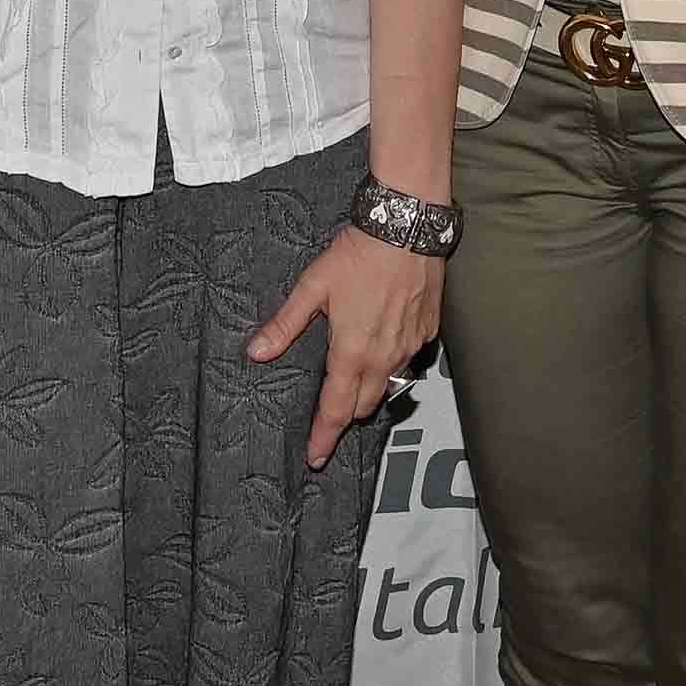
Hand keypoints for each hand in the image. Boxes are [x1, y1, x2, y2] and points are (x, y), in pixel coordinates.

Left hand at [250, 226, 440, 472]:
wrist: (407, 228)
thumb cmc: (360, 254)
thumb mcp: (314, 287)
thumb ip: (286, 324)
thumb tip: (257, 352)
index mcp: (352, 352)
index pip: (335, 410)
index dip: (324, 437)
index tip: (316, 457)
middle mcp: (384, 357)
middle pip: (364, 405)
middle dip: (345, 414)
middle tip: (329, 415)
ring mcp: (410, 347)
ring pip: (388, 385)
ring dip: (369, 390)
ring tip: (353, 382)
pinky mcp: (428, 331)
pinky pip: (408, 360)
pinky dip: (392, 361)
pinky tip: (381, 345)